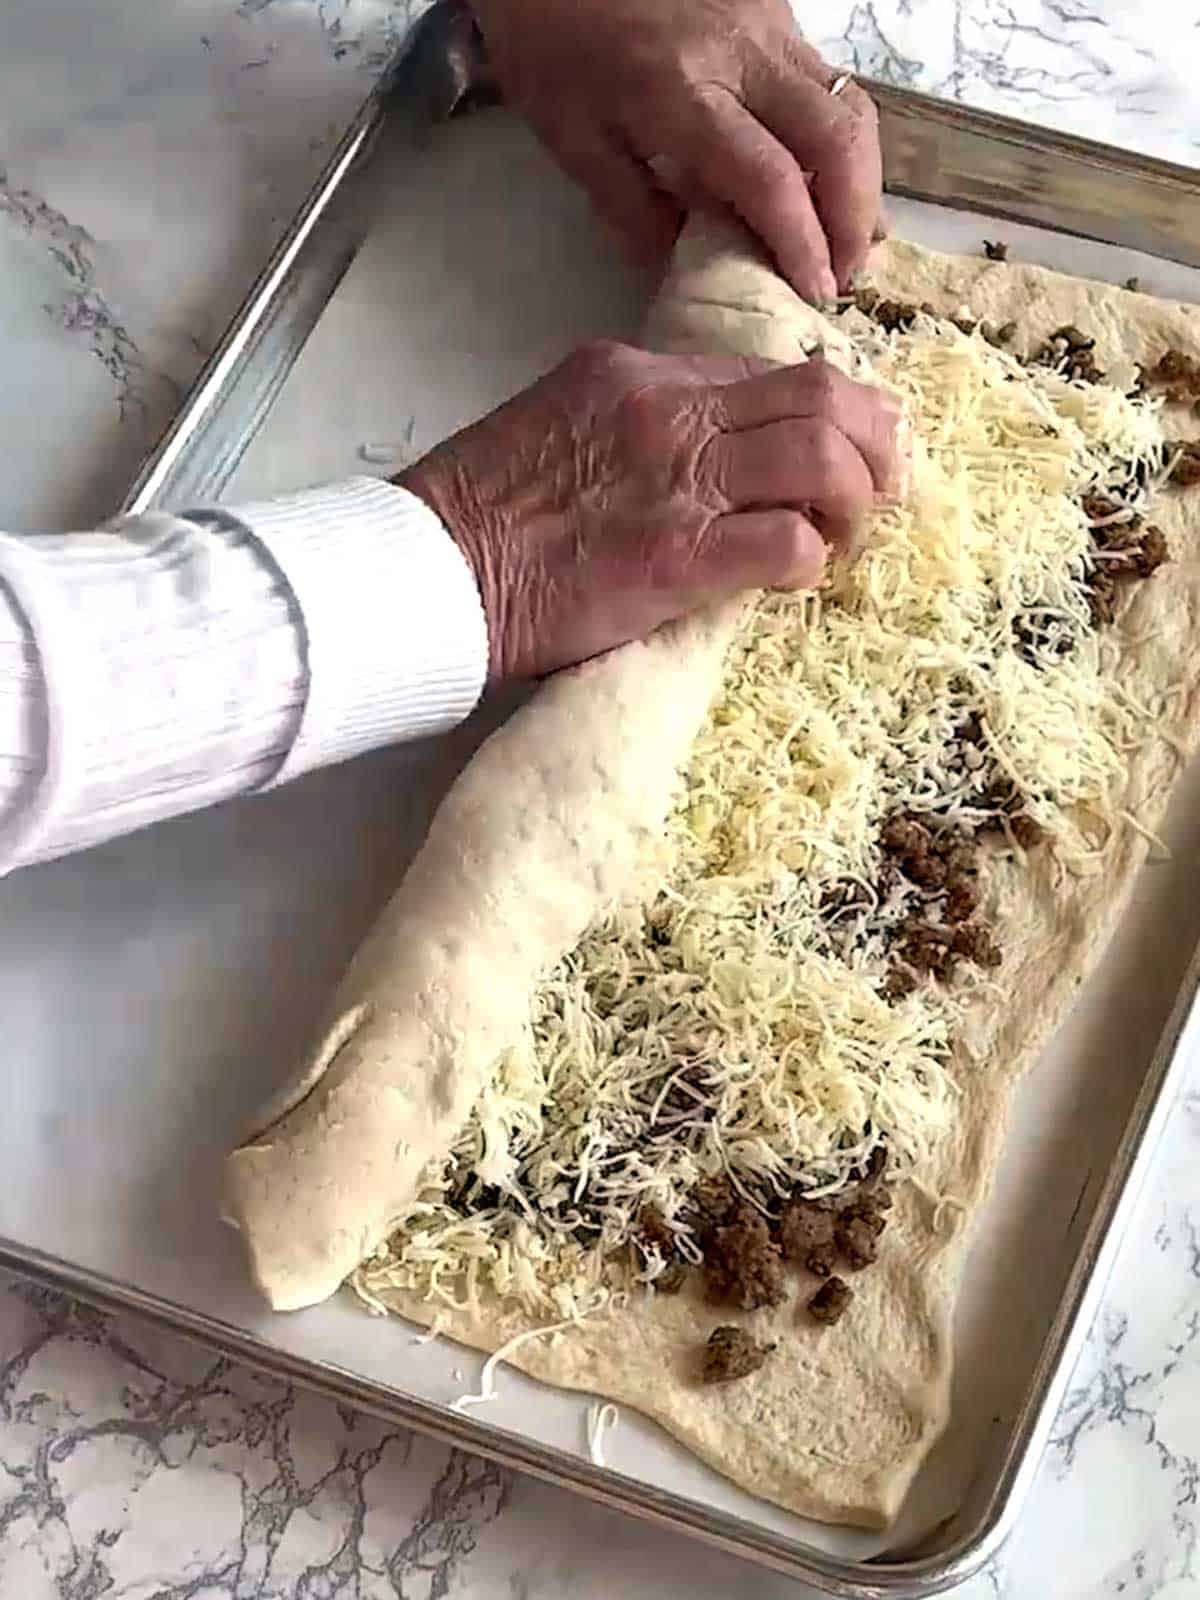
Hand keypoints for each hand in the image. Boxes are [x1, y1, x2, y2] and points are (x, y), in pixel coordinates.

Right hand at [399, 341, 897, 681]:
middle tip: (880, 489)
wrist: (431, 568)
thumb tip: (697, 450)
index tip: (849, 447)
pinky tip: (796, 578)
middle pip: (822, 395)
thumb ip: (634, 423)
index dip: (832, 409)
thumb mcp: (558, 424)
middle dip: (874, 442)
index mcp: (638, 374)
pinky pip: (787, 542)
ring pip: (823, 457)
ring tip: (845, 538)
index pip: (769, 373)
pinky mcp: (679, 556)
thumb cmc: (480, 512)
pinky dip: (811, 561)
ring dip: (856, 502)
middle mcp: (670, 412)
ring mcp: (678, 481)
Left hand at [470, 0, 882, 303]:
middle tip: (842, 274)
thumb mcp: (569, 135)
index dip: (802, 243)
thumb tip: (683, 260)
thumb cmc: (550, 37)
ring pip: (849, 105)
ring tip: (848, 237)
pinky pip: (830, 81)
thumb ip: (630, 205)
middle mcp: (744, 55)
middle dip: (855, 218)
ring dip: (863, 181)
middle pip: (837, 140)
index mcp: (684, 93)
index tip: (813, 292)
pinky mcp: (778, 9)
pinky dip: (843, 141)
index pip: (770, 179)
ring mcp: (770, 24)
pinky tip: (831, 182)